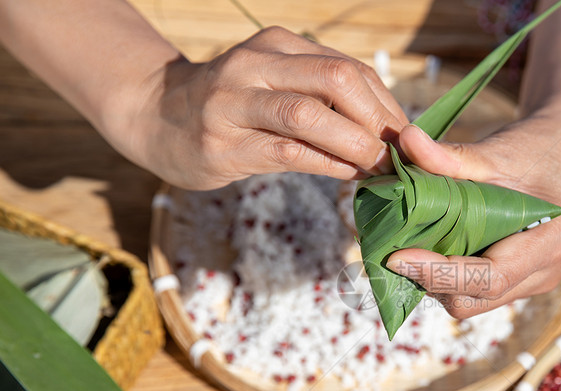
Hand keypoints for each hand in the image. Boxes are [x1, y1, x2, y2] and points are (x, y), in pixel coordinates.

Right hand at [130, 27, 407, 189]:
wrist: (154, 116)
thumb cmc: (231, 105)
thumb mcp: (273, 82)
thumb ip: (320, 96)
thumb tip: (386, 131)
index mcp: (277, 44)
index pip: (349, 68)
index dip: (386, 105)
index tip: (406, 138)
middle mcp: (255, 65)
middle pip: (335, 80)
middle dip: (376, 120)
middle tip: (397, 154)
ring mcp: (234, 103)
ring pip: (309, 115)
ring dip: (354, 144)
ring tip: (377, 167)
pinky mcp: (223, 144)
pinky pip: (286, 152)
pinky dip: (326, 164)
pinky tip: (347, 175)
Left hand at [386, 110, 560, 318]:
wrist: (558, 154)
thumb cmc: (532, 150)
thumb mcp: (494, 151)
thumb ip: (450, 156)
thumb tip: (404, 140)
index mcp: (552, 241)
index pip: (490, 276)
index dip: (440, 272)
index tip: (397, 257)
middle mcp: (546, 272)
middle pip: (475, 299)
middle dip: (430, 280)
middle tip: (391, 251)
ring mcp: (532, 282)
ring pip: (469, 302)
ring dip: (434, 282)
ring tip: (405, 249)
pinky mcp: (516, 284)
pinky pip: (472, 293)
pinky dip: (444, 277)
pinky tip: (425, 249)